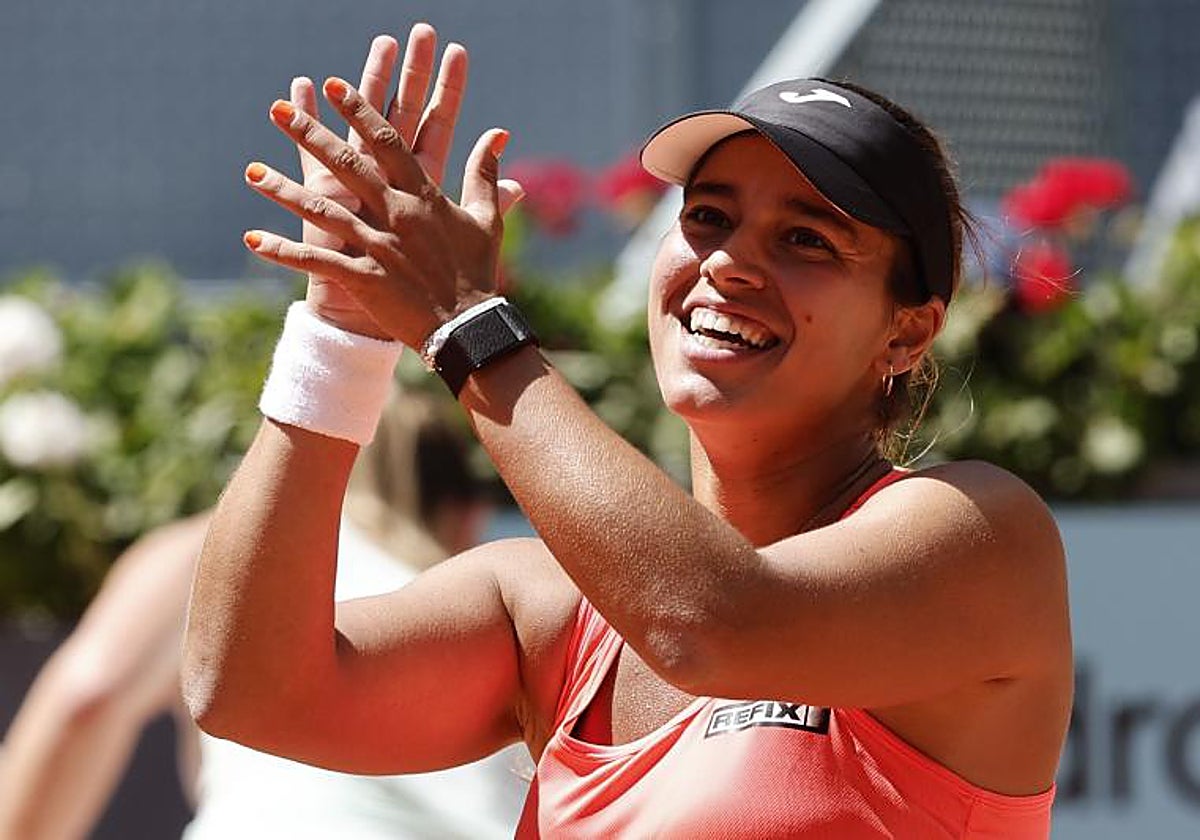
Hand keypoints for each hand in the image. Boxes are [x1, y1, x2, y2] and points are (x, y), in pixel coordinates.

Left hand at [261, 24, 516, 339]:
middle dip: (310, 134)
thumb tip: (498, 132)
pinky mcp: (365, 278)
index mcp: (424, 197)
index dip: (359, 111)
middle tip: (277, 110)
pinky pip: (316, 261)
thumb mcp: (486, 219)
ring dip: (284, 190)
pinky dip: (283, 251)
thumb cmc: (477, 273)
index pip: (387, 142)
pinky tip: (253, 239)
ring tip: (250, 171)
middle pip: (347, 164)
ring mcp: (379, 246)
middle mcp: (397, 214)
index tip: (332, 83)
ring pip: (324, 210)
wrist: (469, 328)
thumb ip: (485, 173)